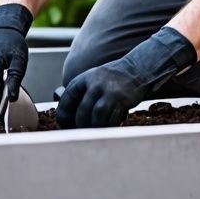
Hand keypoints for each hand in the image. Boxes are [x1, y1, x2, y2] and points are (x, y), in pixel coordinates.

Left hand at [55, 26, 195, 127]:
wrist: (136, 69)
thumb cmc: (112, 78)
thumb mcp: (93, 79)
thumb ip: (82, 93)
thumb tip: (68, 115)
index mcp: (85, 78)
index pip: (68, 97)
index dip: (63, 112)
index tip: (63, 122)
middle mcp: (95, 84)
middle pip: (82, 111)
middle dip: (80, 124)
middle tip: (81, 129)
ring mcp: (110, 92)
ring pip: (96, 117)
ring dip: (94, 127)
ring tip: (95, 129)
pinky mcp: (122, 100)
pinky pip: (112, 119)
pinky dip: (108, 125)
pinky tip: (108, 125)